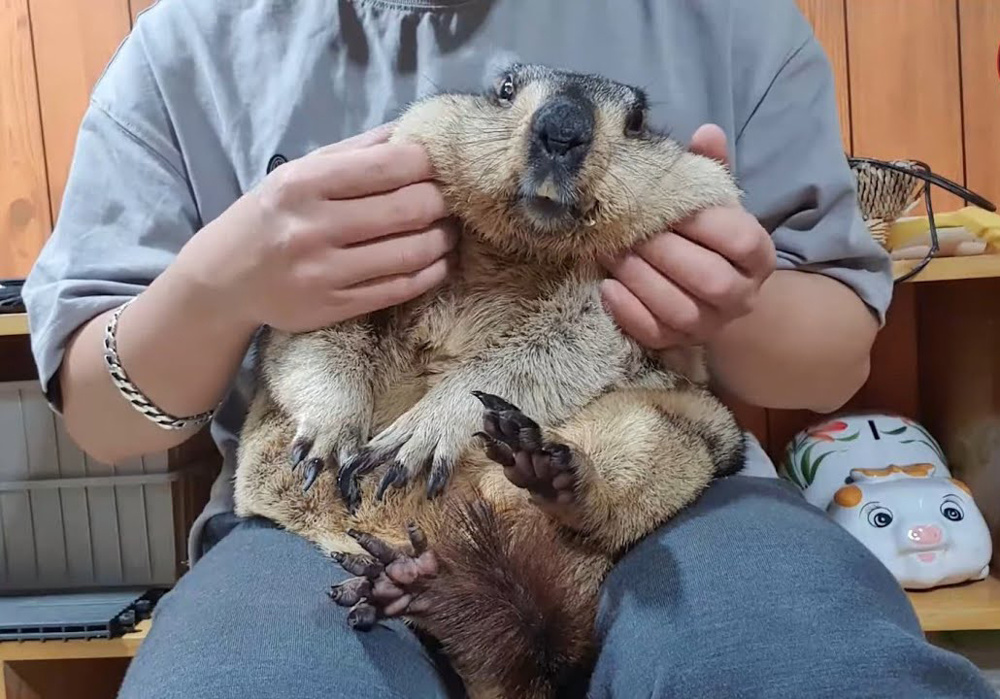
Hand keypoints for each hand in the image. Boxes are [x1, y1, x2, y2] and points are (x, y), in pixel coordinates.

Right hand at [178, 123, 456, 332]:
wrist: (224, 279)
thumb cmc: (272, 215)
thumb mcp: (300, 171)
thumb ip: (357, 151)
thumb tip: (414, 130)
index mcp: (304, 183)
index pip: (390, 166)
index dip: (429, 163)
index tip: (442, 165)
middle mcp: (313, 227)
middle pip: (409, 209)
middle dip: (443, 201)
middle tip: (452, 199)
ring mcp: (324, 272)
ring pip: (412, 252)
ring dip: (444, 238)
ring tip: (448, 229)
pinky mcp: (335, 307)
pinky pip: (401, 289)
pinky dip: (432, 272)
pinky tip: (438, 260)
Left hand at [599, 124, 775, 348]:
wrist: (708, 294)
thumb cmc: (704, 238)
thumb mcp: (713, 203)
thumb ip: (709, 169)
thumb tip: (705, 133)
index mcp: (757, 255)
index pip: (740, 240)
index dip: (702, 223)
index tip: (667, 206)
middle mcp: (741, 296)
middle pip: (709, 279)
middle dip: (663, 252)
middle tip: (626, 230)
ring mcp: (710, 325)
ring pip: (680, 310)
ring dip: (640, 280)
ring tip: (611, 254)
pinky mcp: (677, 344)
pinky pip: (654, 334)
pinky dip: (628, 311)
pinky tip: (607, 287)